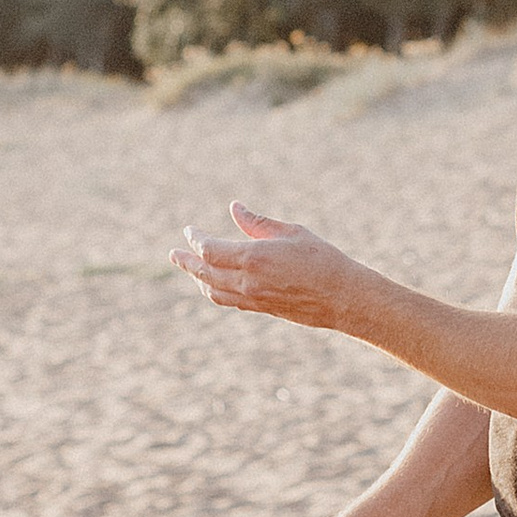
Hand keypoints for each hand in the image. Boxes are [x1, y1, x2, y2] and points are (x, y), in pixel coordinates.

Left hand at [171, 203, 366, 332]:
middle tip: (173, 254)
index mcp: (253, 257)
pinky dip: (213, 290)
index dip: (196, 239)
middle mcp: (247, 281)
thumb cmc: (322, 259)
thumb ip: (258, 222)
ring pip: (212, 290)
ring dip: (197, 277)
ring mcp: (251, 298)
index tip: (190, 230)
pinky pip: (226, 300)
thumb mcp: (291, 232)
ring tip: (189, 268)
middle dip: (186, 261)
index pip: (209, 248)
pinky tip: (212, 284)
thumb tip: (235, 207)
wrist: (342, 298)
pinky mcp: (259, 309)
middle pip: (203, 271)